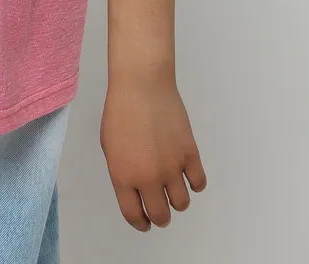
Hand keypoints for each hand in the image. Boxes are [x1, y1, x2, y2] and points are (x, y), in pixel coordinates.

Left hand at [100, 74, 206, 231]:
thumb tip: (135, 188)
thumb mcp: (109, 146)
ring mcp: (171, 167)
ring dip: (177, 200)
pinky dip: (195, 183)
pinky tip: (188, 174)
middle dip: (160, 216)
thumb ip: (122, 172)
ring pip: (182, 204)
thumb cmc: (121, 110)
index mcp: (123, 176)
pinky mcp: (190, 154)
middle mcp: (148, 177)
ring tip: (172, 188)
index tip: (145, 223)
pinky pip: (199, 183)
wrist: (141, 85)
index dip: (141, 223)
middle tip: (160, 209)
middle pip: (161, 216)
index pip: (134, 215)